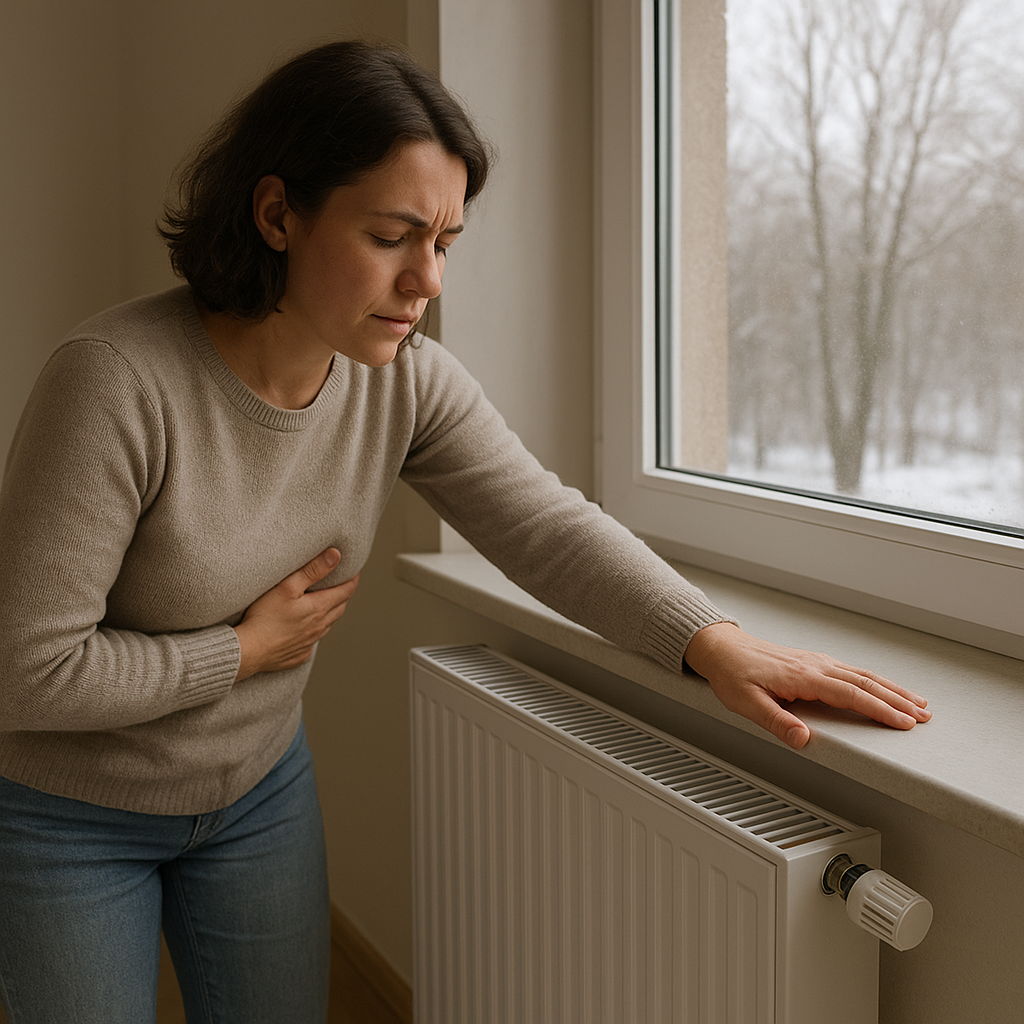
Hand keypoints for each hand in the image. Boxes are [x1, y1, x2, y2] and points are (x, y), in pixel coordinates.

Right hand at [233, 548, 358, 680]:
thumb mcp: (288, 586)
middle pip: (340, 607)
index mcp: (319, 608)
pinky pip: (313, 640)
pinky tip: (306, 626)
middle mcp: (319, 627)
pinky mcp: (299, 653)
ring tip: (326, 602)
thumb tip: (336, 555)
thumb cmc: (264, 617)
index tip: (354, 571)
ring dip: (331, 612)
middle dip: (343, 594)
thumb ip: (313, 570)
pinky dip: (315, 630)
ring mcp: (310, 642)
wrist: (248, 650)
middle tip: (342, 583)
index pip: (346, 591)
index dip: (352, 579)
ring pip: (328, 624)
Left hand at [683, 622, 930, 749]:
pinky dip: (875, 681)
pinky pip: (852, 670)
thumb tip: (802, 739)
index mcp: (803, 676)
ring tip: (918, 703)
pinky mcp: (814, 661)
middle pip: (866, 682)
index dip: (880, 710)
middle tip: (925, 716)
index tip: (905, 723)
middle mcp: (816, 665)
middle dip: (898, 700)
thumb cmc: (732, 675)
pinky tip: (885, 688)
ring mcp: (817, 661)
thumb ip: (775, 721)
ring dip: (892, 689)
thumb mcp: (746, 703)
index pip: (851, 695)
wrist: (722, 648)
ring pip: (863, 674)